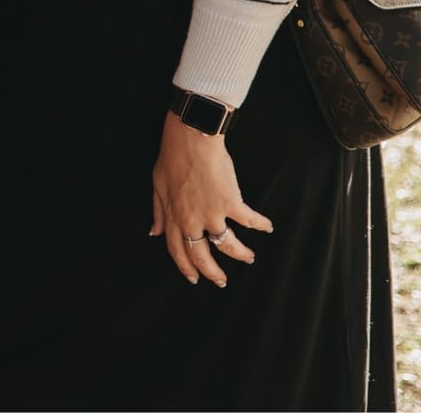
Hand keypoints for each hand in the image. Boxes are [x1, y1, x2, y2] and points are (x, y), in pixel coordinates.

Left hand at [150, 113, 272, 285]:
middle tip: (222, 281)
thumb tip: (154, 233)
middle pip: (201, 256)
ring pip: (228, 245)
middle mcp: (191, 220)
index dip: (186, 267)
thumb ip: (159, 212)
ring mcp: (211, 213)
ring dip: (240, 254)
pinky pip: (248, 221)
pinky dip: (260, 224)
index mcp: (173, 216)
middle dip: (213, 273)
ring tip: (248, 257)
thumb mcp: (157, 185)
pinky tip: (267, 227)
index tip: (194, 278)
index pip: (177, 250)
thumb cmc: (172, 157)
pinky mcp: (230, 202)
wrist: (190, 138)